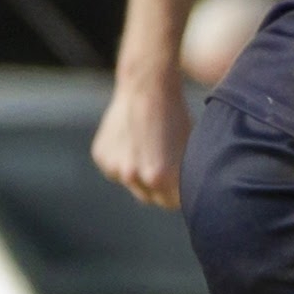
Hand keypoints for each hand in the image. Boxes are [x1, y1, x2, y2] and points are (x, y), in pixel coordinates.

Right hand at [90, 72, 193, 208]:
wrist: (147, 88)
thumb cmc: (177, 117)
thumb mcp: (189, 151)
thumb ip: (185, 177)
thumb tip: (193, 196)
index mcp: (159, 178)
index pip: (172, 204)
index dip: (180, 195)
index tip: (185, 185)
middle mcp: (133, 176)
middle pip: (150, 198)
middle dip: (160, 189)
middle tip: (169, 168)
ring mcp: (114, 167)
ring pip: (132, 183)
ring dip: (140, 175)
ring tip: (151, 149)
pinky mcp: (101, 156)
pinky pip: (116, 169)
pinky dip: (124, 161)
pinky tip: (134, 140)